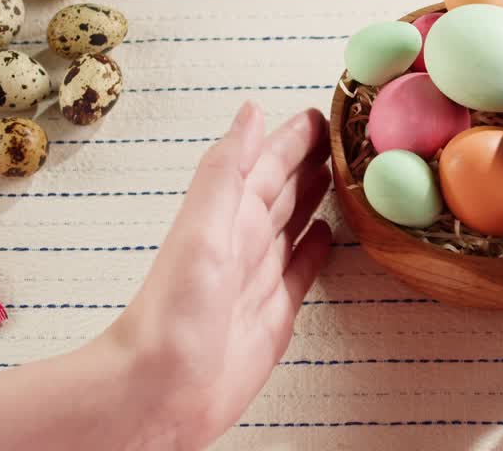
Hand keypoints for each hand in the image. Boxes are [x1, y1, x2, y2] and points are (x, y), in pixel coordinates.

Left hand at [101, 102, 334, 448]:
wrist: (158, 390)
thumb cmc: (172, 315)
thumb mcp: (202, 230)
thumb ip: (228, 171)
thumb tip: (250, 113)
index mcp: (230, 215)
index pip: (269, 162)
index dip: (295, 136)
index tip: (324, 113)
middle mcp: (245, 240)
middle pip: (286, 187)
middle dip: (313, 159)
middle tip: (344, 137)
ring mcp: (260, 275)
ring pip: (296, 222)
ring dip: (318, 197)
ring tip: (342, 174)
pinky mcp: (274, 312)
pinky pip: (302, 270)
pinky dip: (318, 248)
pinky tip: (328, 235)